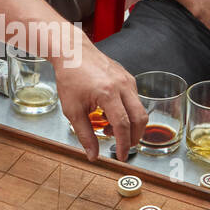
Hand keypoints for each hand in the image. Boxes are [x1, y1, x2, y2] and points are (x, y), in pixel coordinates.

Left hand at [55, 41, 147, 160]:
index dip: (123, 144)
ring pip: (139, 110)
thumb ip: (85, 134)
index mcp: (108, 94)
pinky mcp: (128, 78)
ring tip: (109, 128)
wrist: (72, 53)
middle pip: (139, 119)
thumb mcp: (72, 110)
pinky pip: (134, 100)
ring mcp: (128, 80)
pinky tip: (111, 114)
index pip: (123, 126)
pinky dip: (128, 112)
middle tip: (122, 147)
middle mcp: (122, 86)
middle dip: (133, 137)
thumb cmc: (70, 77)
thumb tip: (93, 155)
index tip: (120, 156)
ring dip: (130, 125)